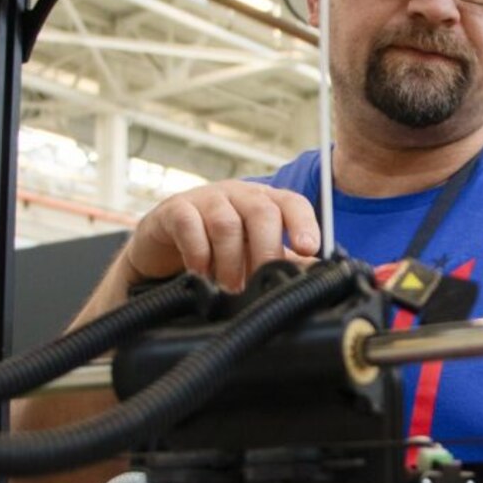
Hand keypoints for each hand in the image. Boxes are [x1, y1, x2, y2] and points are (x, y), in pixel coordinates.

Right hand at [126, 181, 319, 290]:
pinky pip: (189, 225)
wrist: (163, 249)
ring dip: (230, 261)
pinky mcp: (175, 209)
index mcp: (264, 202)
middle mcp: (238, 194)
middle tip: (260, 284)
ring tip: (229, 288)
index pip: (292, 203)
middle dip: (265, 252)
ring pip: (226, 223)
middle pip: (261, 212)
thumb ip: (284, 261)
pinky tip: (200, 274)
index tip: (309, 249)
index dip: (304, 223)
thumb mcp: (253, 254)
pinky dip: (197, 254)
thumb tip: (319, 275)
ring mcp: (206, 198)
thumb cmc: (217, 250)